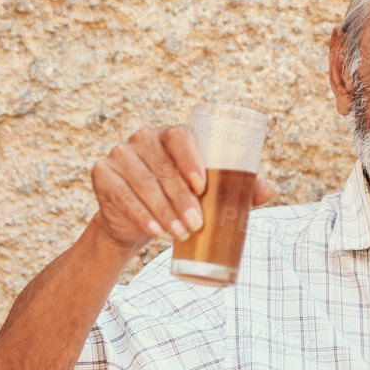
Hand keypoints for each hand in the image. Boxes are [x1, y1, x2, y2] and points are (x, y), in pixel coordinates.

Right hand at [89, 125, 273, 252]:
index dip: (191, 158)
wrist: (137, 222)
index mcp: (170, 136)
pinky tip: (155, 230)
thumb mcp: (207, 195)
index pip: (180, 136)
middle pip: (163, 165)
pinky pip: (122, 194)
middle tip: (196, 224)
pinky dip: (140, 214)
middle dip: (180, 197)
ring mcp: (120, 154)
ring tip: (180, 233)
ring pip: (143, 181)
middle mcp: (143, 139)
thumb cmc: (179, 202)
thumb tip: (267, 189)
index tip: (203, 186)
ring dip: (163, 210)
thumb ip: (236, 189)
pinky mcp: (103, 174)